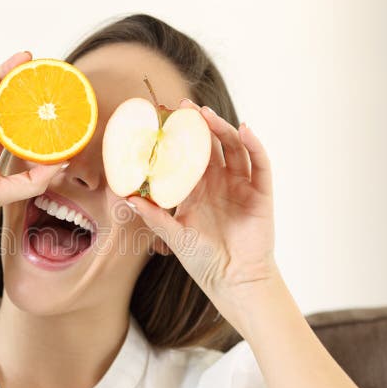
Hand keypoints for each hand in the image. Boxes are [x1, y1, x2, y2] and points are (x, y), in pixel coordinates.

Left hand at [127, 100, 275, 330]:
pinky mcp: (260, 192)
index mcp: (196, 190)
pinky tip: (244, 129)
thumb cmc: (202, 260)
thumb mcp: (174, 235)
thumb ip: (153, 216)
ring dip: (222, 128)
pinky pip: (259, 163)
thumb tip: (126, 197)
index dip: (177, 138)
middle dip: (197, 125)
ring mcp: (241, 185)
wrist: (232, 280)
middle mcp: (219, 183)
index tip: (161, 120)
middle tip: (182, 107)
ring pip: (233, 147)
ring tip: (206, 115)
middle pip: (209, 145)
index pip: (186, 156)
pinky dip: (254, 144)